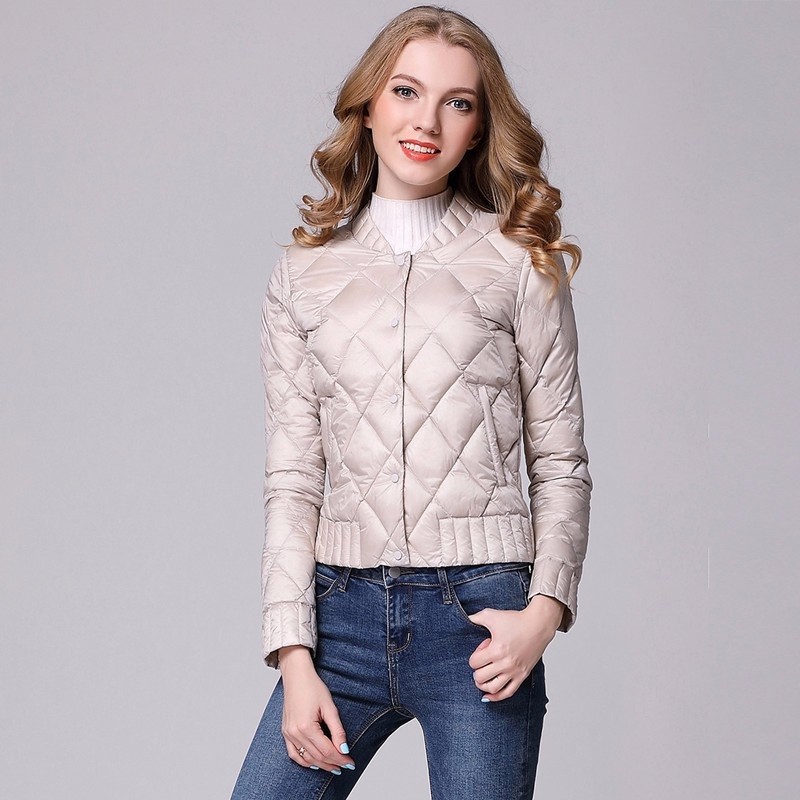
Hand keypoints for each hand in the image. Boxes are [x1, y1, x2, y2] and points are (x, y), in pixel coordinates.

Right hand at [278, 648, 356, 774]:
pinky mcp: (285, 732)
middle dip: (333, 763)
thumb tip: (344, 749)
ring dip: (321, 765)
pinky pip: (293, 754)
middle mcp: (295, 733)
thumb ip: (337, 730)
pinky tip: (315, 763)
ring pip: (306, 758)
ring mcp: (288, 734)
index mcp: (306, 727)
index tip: (351, 762)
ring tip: (334, 767)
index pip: (327, 750)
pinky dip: (305, 761)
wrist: (296, 676)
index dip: (340, 758)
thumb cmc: (313, 687)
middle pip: (317, 756)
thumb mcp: (329, 707)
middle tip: (346, 765)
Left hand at [466, 595, 563, 701]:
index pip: (474, 663)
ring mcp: (514, 671)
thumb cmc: (516, 620)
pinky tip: (489, 696)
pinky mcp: (522, 675)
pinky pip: (508, 692)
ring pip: (493, 688)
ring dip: (483, 685)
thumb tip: (465, 618)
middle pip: (480, 677)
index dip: (474, 656)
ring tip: (483, 678)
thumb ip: (475, 618)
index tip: (482, 649)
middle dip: (477, 670)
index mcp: (496, 650)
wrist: (538, 625)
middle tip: (482, 663)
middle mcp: (505, 663)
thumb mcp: (491, 615)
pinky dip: (496, 697)